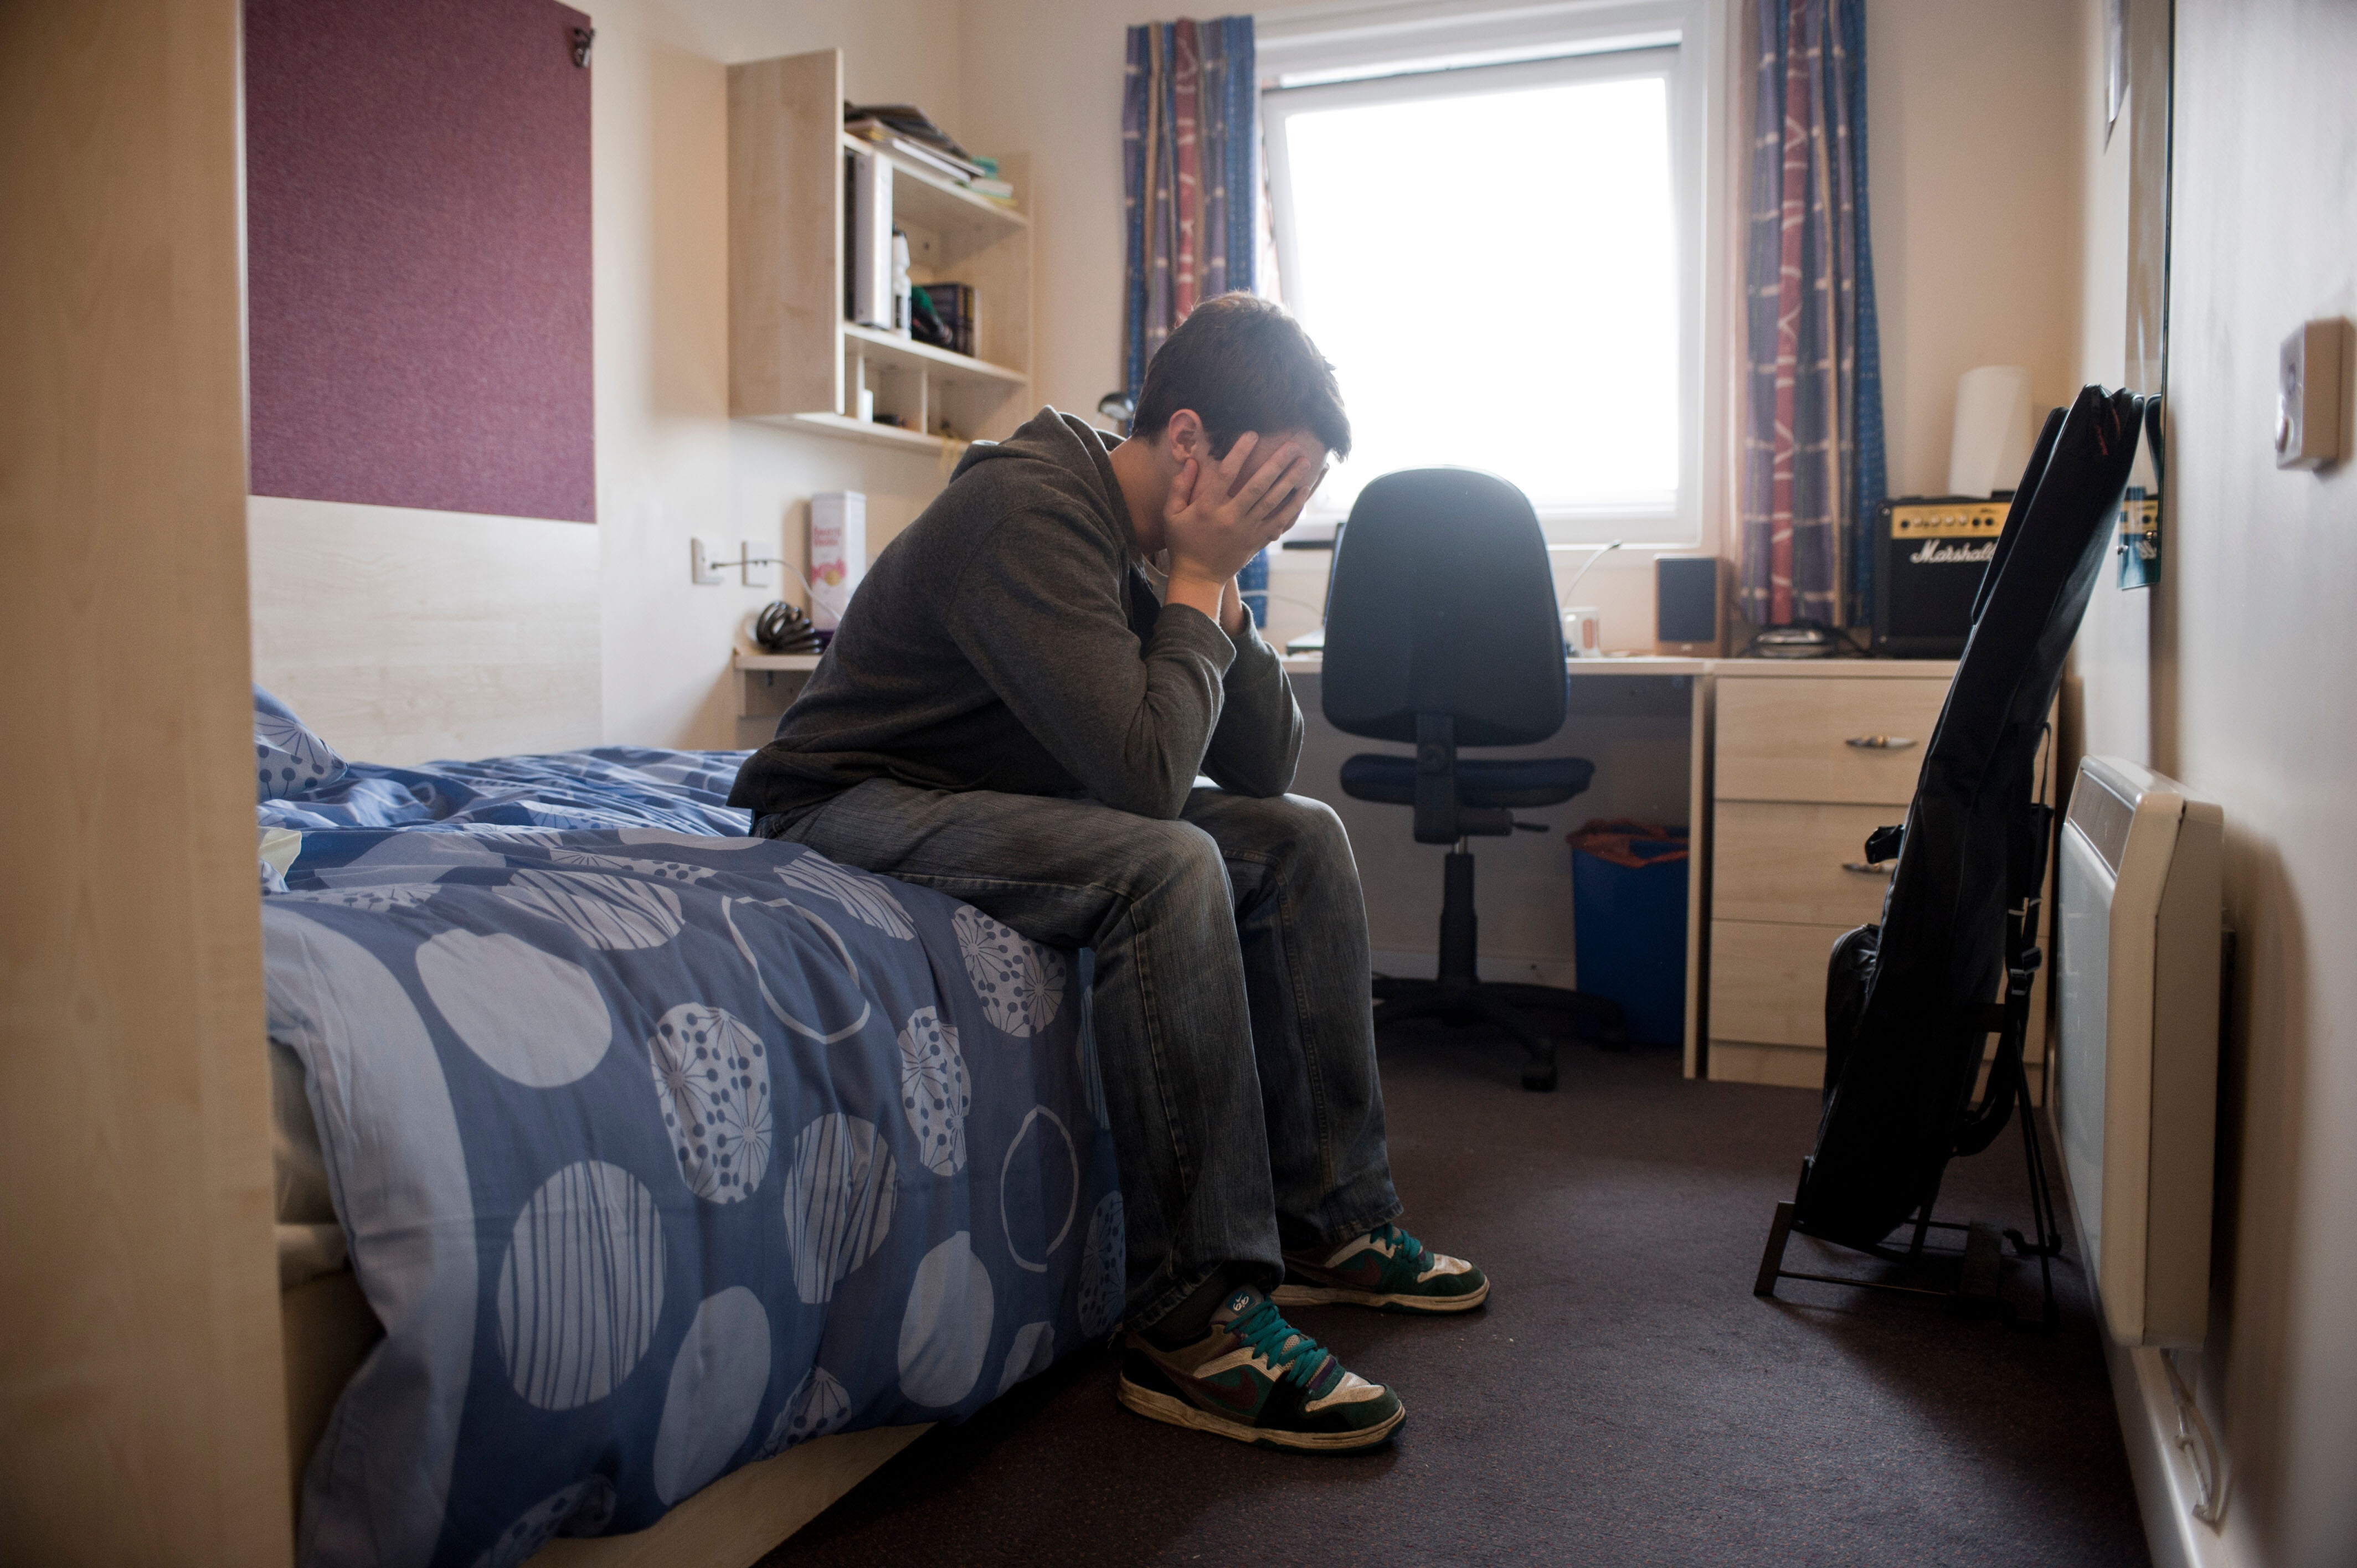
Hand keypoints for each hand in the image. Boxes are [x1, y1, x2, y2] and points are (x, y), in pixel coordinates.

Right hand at [1160, 433, 1316, 591]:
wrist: (1198, 577)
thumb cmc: (1183, 543)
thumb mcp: (1171, 514)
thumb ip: (1179, 486)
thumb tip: (1192, 460)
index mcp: (1208, 508)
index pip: (1226, 475)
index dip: (1240, 453)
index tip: (1253, 435)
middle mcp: (1230, 518)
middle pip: (1257, 486)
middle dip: (1277, 464)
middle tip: (1292, 445)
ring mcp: (1247, 531)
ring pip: (1273, 502)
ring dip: (1290, 480)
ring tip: (1304, 461)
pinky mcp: (1257, 541)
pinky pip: (1279, 522)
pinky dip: (1293, 506)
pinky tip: (1304, 491)